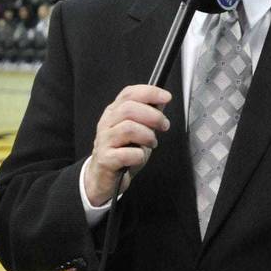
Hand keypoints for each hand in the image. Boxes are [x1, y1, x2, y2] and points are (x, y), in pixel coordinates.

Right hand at [83, 85, 171, 204]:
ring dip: (148, 136)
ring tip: (151, 143)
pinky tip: (139, 157)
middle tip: (164, 126)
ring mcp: (104, 141)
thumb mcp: (138, 130)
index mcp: (114, 113)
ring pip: (128, 129)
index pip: (129, 94)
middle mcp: (106, 124)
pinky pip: (125, 154)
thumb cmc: (122, 152)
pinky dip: (138, 155)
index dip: (149, 92)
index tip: (166, 97)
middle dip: (153, 116)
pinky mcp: (105, 160)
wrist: (103, 178)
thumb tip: (161, 101)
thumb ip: (148, 116)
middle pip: (129, 109)